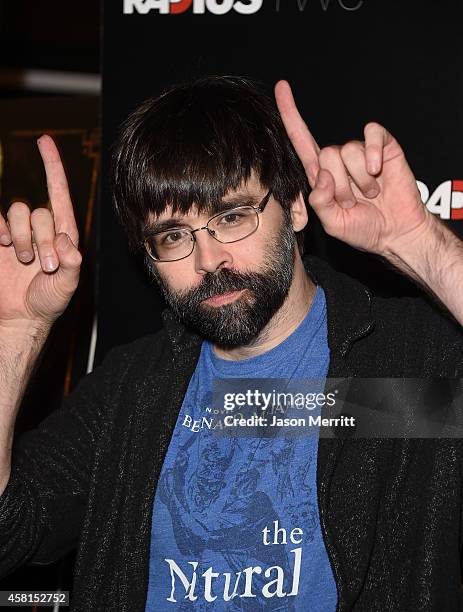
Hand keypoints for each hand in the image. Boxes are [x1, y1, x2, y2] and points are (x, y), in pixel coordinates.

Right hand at [0, 135, 81, 332]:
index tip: (44, 140)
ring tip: (25, 262)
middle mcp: (41, 229)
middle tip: (43, 266)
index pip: (59, 193)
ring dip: (22, 236)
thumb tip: (65, 240)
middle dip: (40, 237)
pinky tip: (5, 246)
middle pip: (38, 210)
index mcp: (63, 233)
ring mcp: (18, 234)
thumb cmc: (50, 301)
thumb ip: (72, 262)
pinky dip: (1, 229)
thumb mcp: (68, 284)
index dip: (52, 166)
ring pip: (17, 212)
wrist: (22, 316)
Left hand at [275, 80, 430, 255]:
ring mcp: (362, 152)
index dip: (291, 115)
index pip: (301, 141)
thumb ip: (320, 202)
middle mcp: (339, 160)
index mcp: (321, 175)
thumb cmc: (363, 228)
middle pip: (326, 153)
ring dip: (359, 180)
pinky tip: (378, 172)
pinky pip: (372, 135)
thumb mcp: (333, 223)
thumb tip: (321, 175)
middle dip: (340, 185)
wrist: (396, 232)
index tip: (281, 88)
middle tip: (353, 202)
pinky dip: (373, 154)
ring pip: (348, 150)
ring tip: (370, 195)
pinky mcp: (383, 147)